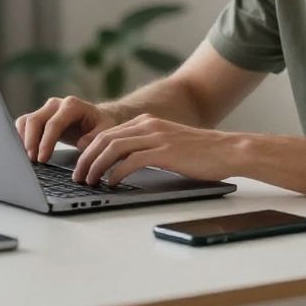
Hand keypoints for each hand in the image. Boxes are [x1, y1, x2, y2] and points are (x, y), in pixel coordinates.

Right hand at [14, 96, 120, 162]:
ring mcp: (46, 109)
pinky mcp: (39, 116)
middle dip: (31, 142)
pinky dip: (21, 137)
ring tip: (28, 158)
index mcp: (72, 105)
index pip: (54, 123)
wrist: (96, 118)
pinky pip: (24, 124)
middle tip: (32, 161)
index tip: (42, 159)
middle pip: (35, 120)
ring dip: (24, 140)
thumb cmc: (101, 125)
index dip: (46, 142)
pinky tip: (25, 151)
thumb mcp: (105, 131)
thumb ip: (94, 137)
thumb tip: (82, 144)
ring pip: (26, 121)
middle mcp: (56, 104)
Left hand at [73, 114, 236, 186]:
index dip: (89, 149)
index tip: (80, 164)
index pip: (108, 133)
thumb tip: (123, 164)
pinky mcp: (164, 151)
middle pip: (104, 139)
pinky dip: (116, 172)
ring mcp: (156, 137)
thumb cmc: (201, 153)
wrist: (228, 150)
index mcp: (147, 122)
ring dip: (96, 166)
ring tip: (89, 181)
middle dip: (86, 158)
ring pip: (113, 148)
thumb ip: (147, 148)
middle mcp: (148, 125)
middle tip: (77, 176)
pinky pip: (131, 161)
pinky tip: (111, 183)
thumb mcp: (168, 144)